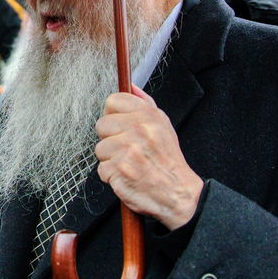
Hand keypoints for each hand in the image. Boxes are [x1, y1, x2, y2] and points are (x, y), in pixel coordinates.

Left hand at [94, 87, 202, 229]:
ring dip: (111, 159)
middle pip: (102, 125)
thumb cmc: (168, 161)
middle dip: (111, 139)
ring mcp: (128, 150)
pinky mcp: (119, 170)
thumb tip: (130, 85)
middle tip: (128, 150)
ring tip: (129, 164)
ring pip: (100, 148)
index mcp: (149, 116)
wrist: (177, 193)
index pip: (113, 101)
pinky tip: (127, 176)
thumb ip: (145, 104)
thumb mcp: (163, 125)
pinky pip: (102, 169)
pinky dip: (112, 176)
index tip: (120, 126)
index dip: (113, 114)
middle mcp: (139, 130)